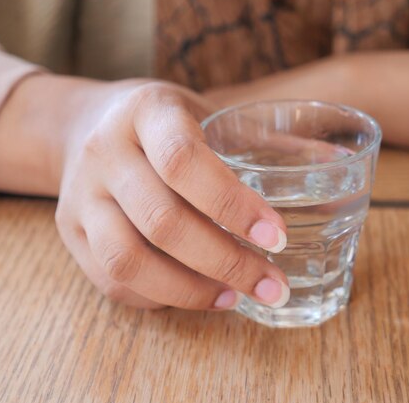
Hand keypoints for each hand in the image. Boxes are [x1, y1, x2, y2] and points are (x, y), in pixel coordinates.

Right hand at [54, 82, 289, 308]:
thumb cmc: (163, 122)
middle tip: (272, 285)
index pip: (183, 160)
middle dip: (225, 262)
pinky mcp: (69, 230)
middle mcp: (105, 151)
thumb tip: (338, 164)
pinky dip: (159, 297)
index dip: (233, 204)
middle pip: (161, 220)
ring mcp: (81, 194)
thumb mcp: (210, 113)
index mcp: (146, 111)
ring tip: (235, 297)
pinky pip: (110, 280)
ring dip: (189, 290)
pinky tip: (198, 295)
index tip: (277, 238)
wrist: (84, 123)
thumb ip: (269, 142)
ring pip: (127, 260)